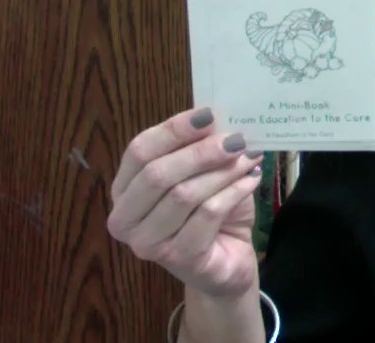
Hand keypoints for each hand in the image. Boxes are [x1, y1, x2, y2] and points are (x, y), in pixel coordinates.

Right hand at [107, 109, 264, 298]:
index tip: (208, 114)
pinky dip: (234, 192)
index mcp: (123, 190)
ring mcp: (148, 244)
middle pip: (157, 174)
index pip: (139, 151)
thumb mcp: (201, 174)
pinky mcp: (179, 259)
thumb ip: (198, 148)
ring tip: (249, 158)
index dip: (173, 130)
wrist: (226, 261)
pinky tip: (251, 181)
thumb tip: (216, 118)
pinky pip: (208, 214)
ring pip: (184, 195)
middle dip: (200, 152)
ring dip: (222, 171)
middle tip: (235, 139)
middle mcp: (125, 219)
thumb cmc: (210, 213)